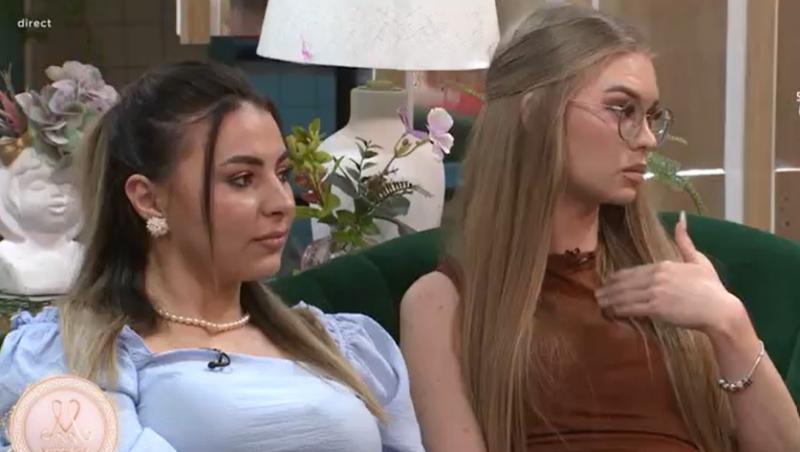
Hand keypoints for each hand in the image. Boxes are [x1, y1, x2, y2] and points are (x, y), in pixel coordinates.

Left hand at [595, 212, 745, 334]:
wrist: (720, 310)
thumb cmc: (712, 288)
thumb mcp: (699, 261)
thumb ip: (685, 242)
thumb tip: (680, 220)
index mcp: (663, 265)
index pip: (633, 271)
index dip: (618, 277)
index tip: (608, 281)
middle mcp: (656, 276)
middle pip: (625, 282)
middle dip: (609, 288)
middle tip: (597, 293)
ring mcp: (655, 292)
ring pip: (624, 295)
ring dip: (609, 299)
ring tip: (599, 303)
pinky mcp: (656, 308)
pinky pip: (631, 308)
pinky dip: (619, 309)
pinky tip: (611, 311)